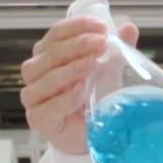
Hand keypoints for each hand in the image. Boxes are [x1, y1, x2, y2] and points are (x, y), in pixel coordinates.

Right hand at [20, 16, 138, 154]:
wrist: (94, 135)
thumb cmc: (95, 101)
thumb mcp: (109, 71)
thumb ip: (117, 50)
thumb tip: (129, 28)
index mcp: (48, 54)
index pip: (56, 34)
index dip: (77, 27)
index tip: (101, 28)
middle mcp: (36, 72)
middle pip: (51, 53)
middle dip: (77, 46)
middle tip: (100, 44)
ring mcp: (33, 96)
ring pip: (46, 78)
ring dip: (70, 70)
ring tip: (92, 65)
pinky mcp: (37, 119)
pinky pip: (48, 107)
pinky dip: (65, 98)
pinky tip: (80, 91)